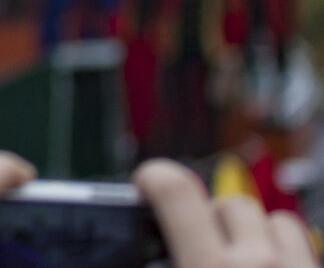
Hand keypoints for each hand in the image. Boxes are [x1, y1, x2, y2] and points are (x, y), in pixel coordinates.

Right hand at [135, 159, 315, 267]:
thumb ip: (161, 263)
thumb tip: (139, 250)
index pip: (174, 191)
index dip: (152, 177)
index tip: (145, 184)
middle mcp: (257, 263)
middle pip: (224, 204)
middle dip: (209, 223)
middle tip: (201, 255)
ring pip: (266, 217)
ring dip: (250, 233)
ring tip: (241, 265)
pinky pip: (297, 235)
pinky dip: (281, 245)